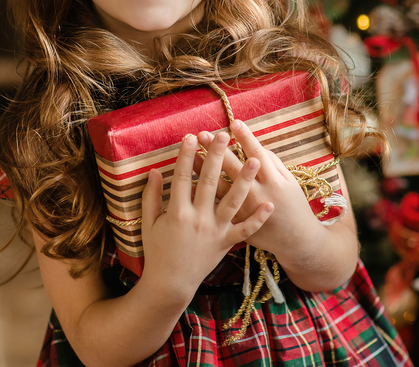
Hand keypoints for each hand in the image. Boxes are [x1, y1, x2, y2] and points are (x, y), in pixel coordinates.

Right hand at [139, 132, 272, 302]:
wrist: (170, 283)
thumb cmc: (157, 252)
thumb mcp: (148, 223)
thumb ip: (150, 196)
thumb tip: (153, 171)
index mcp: (176, 212)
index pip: (182, 177)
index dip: (187, 156)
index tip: (192, 136)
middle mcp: (197, 219)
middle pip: (209, 182)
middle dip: (217, 157)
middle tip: (224, 135)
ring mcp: (214, 231)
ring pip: (233, 202)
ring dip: (244, 180)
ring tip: (255, 160)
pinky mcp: (226, 243)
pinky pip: (245, 230)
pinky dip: (258, 219)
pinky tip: (270, 205)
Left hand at [192, 121, 321, 257]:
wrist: (296, 243)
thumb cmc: (295, 207)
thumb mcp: (290, 182)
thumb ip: (274, 164)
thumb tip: (256, 148)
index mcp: (274, 182)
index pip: (257, 153)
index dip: (245, 137)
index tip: (234, 122)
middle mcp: (257, 195)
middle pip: (233, 168)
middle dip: (217, 149)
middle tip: (203, 133)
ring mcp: (244, 211)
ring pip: (219, 187)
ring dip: (204, 169)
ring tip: (192, 153)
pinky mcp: (236, 225)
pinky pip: (215, 207)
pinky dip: (203, 195)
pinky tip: (190, 182)